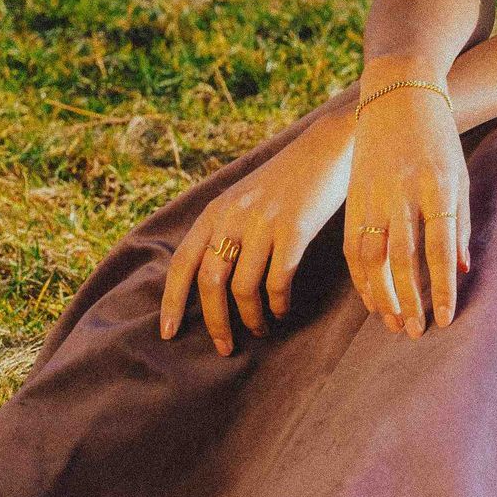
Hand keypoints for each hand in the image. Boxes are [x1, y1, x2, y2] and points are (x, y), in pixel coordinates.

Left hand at [160, 110, 355, 354]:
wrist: (328, 148)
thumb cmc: (286, 181)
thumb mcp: (244, 198)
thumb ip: (224, 230)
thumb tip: (209, 280)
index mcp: (216, 211)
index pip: (182, 262)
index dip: (172, 300)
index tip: (168, 332)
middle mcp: (233, 216)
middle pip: (210, 281)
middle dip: (214, 321)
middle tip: (224, 347)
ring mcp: (263, 222)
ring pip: (244, 287)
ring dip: (251, 318)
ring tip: (259, 330)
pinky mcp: (294, 229)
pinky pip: (278, 281)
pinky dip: (278, 304)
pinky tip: (282, 311)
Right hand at [343, 86, 469, 336]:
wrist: (396, 95)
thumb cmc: (437, 138)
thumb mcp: (459, 174)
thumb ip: (459, 223)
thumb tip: (462, 270)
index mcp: (436, 186)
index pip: (439, 247)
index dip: (441, 286)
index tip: (444, 318)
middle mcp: (402, 192)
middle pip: (402, 257)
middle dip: (409, 299)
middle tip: (416, 332)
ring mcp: (373, 194)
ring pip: (371, 255)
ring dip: (381, 294)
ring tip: (393, 323)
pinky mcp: (353, 197)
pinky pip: (352, 245)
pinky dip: (360, 276)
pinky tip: (371, 298)